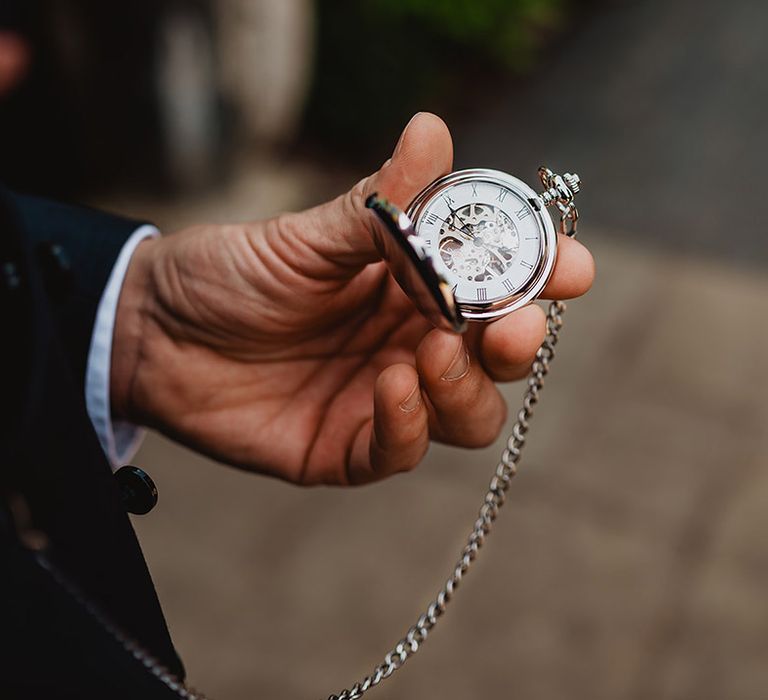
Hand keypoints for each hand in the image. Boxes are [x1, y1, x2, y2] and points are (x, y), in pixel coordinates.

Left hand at [112, 113, 594, 485]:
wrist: (156, 332)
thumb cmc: (233, 274)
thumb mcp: (307, 235)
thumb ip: (378, 204)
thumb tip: (432, 130)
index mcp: (415, 286)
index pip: (496, 286)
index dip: (540, 278)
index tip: (572, 269)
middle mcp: (413, 345)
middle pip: (498, 360)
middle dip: (516, 343)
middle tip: (511, 324)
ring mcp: (386, 401)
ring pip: (468, 416)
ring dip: (465, 388)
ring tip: (431, 351)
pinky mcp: (349, 449)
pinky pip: (401, 451)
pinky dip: (408, 423)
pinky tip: (390, 384)